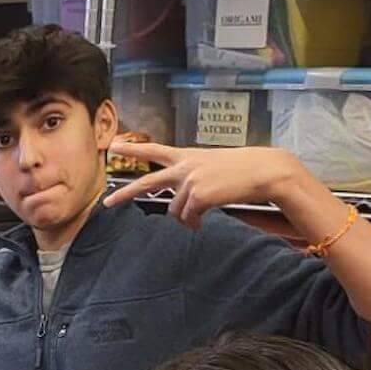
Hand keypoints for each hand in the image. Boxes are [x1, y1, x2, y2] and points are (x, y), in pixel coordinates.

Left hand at [103, 142, 298, 228]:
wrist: (263, 171)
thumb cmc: (241, 171)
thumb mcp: (212, 168)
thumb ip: (192, 181)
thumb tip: (182, 209)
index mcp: (188, 156)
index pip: (155, 150)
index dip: (134, 150)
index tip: (114, 146)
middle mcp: (185, 166)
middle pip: (147, 182)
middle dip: (125, 194)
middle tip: (107, 203)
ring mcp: (190, 180)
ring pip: (174, 210)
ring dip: (185, 218)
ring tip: (198, 217)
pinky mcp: (198, 195)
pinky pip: (187, 217)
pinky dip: (194, 223)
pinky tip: (203, 221)